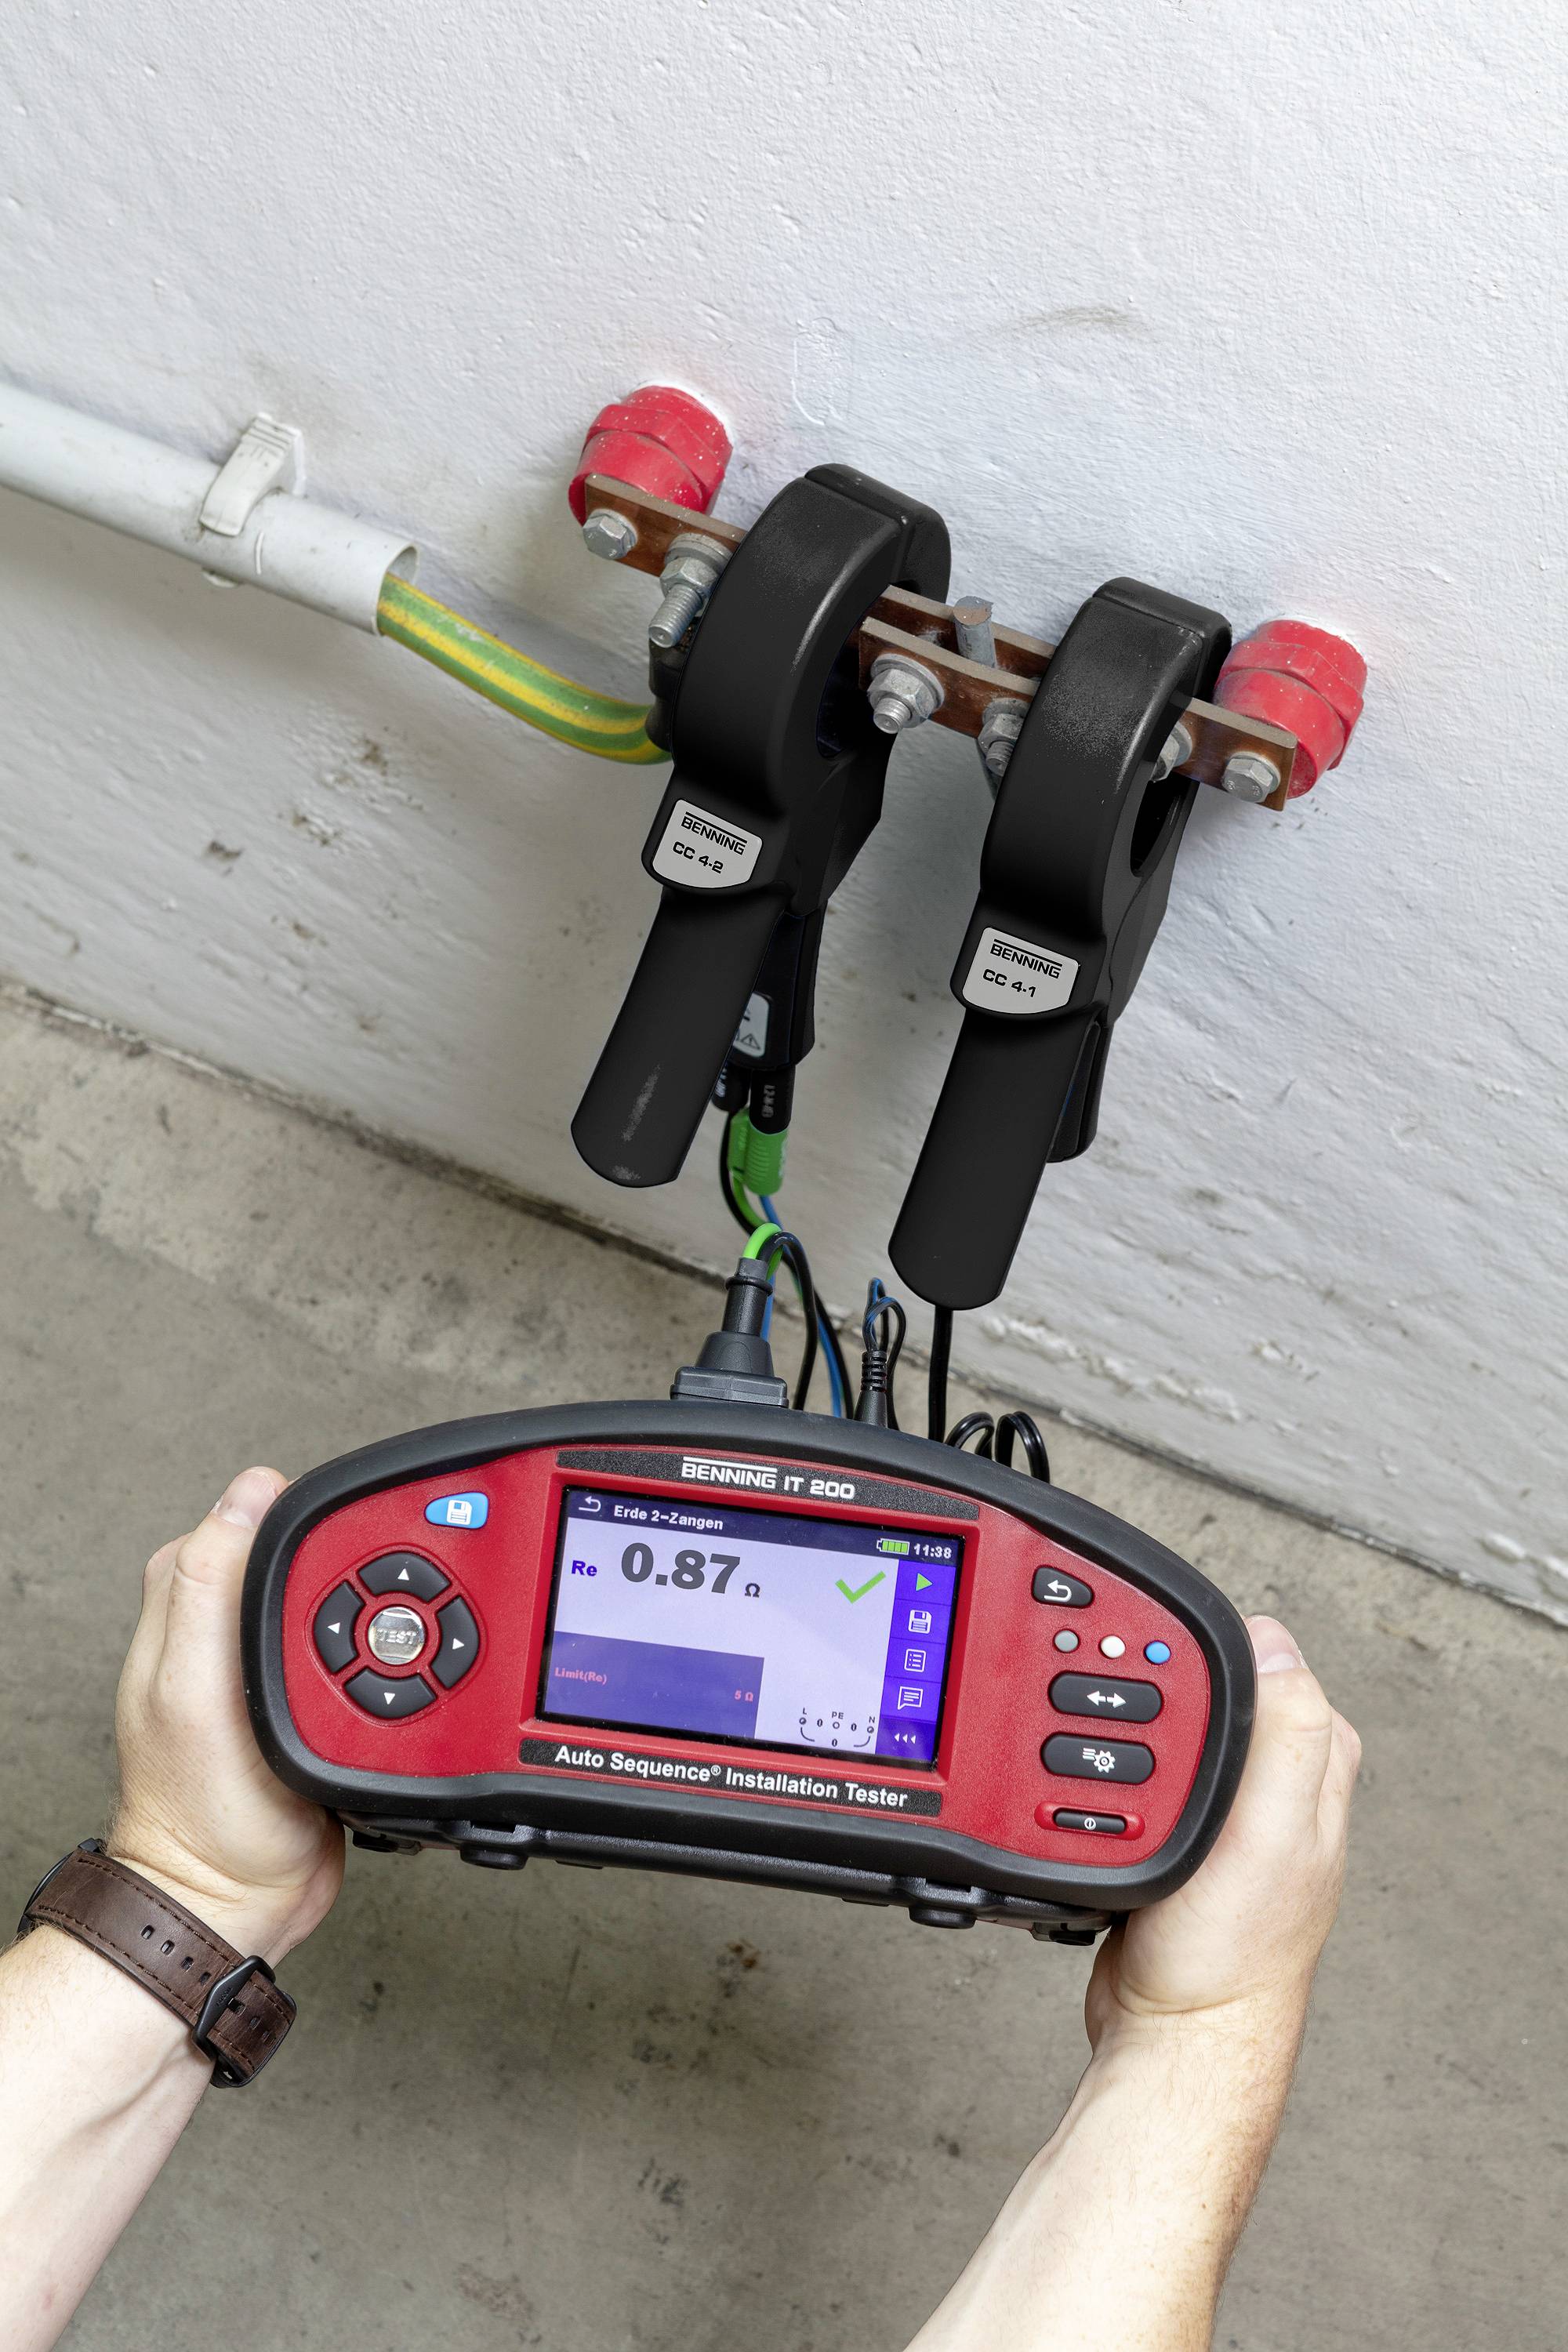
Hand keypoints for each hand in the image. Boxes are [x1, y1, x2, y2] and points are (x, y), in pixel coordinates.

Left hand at [108, 1467, 343, 1961]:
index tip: (345, 1537)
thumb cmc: (199, 1814)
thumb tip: (248, 1494)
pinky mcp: (315, 1712)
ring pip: (339, 1611)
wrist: (237, 1905)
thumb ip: (210, 1587)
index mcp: (186, 1615)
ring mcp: (272, 1678)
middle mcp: (227, 1640)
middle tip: (378, 1605)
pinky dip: (385, 1667)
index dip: (298, 1521)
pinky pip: (361, 1663)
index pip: (245, 1525)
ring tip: (390, 1653)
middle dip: (349, 1572)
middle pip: (305, 1564)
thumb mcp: (190, 1687)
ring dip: (375, 1623)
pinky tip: (397, 1684)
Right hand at [1085, 1614, 1360, 2050]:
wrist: (1177, 2032)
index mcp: (1316, 1765)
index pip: (1267, 1658)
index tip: (1165, 1679)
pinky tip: (1107, 1804)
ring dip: (1136, 1737)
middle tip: (1136, 1742)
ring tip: (1115, 1776)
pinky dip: (1121, 1779)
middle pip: (1212, 1689)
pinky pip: (1147, 1777)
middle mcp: (1282, 1784)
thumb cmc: (1231, 1951)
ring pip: (1175, 1731)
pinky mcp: (1188, 1840)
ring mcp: (1233, 1814)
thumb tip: (1274, 1645)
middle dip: (1165, 1694)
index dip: (1211, 1654)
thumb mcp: (1272, 1834)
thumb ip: (1287, 1737)